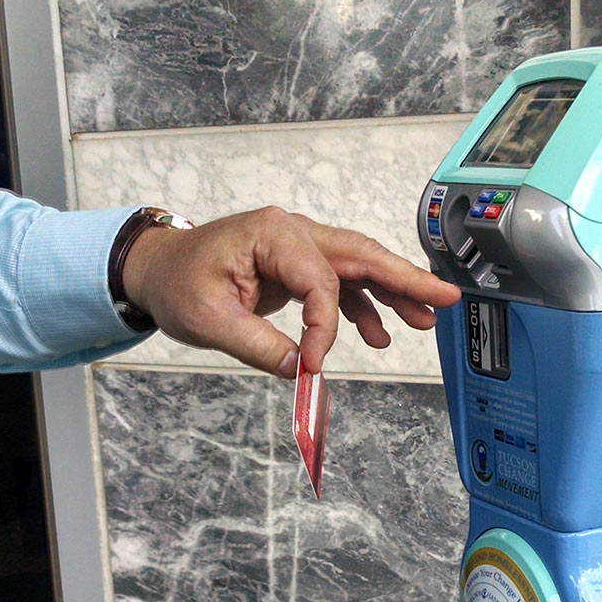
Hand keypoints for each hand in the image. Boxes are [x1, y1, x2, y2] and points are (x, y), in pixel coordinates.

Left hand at [119, 207, 460, 377]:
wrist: (157, 269)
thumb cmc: (176, 283)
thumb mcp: (210, 321)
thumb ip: (260, 346)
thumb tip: (303, 370)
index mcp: (270, 234)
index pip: (319, 279)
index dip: (326, 326)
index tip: (316, 363)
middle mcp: (291, 232)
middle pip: (359, 254)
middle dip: (404, 277)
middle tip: (444, 297)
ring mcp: (296, 246)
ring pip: (357, 266)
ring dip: (392, 292)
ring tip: (425, 320)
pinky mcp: (296, 265)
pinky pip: (340, 282)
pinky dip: (362, 306)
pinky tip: (378, 334)